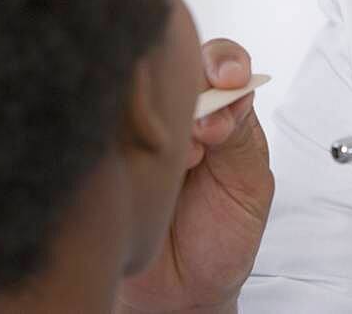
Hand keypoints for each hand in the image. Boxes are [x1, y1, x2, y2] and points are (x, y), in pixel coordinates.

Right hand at [116, 39, 273, 313]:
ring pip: (139, 94)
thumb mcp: (249, 184)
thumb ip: (242, 138)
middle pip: (175, 65)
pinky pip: (103, 131)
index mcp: (220, 109)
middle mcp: (177, 112)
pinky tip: (142, 165)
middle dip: (193, 87)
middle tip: (205, 128)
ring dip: (165, 120)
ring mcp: (136, 130)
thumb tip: (226, 103)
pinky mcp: (102, 155)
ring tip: (184, 161)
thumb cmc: (221, 233)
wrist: (184, 290)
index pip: (220, 61)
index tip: (230, 78)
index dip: (225, 61)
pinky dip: (124, 140)